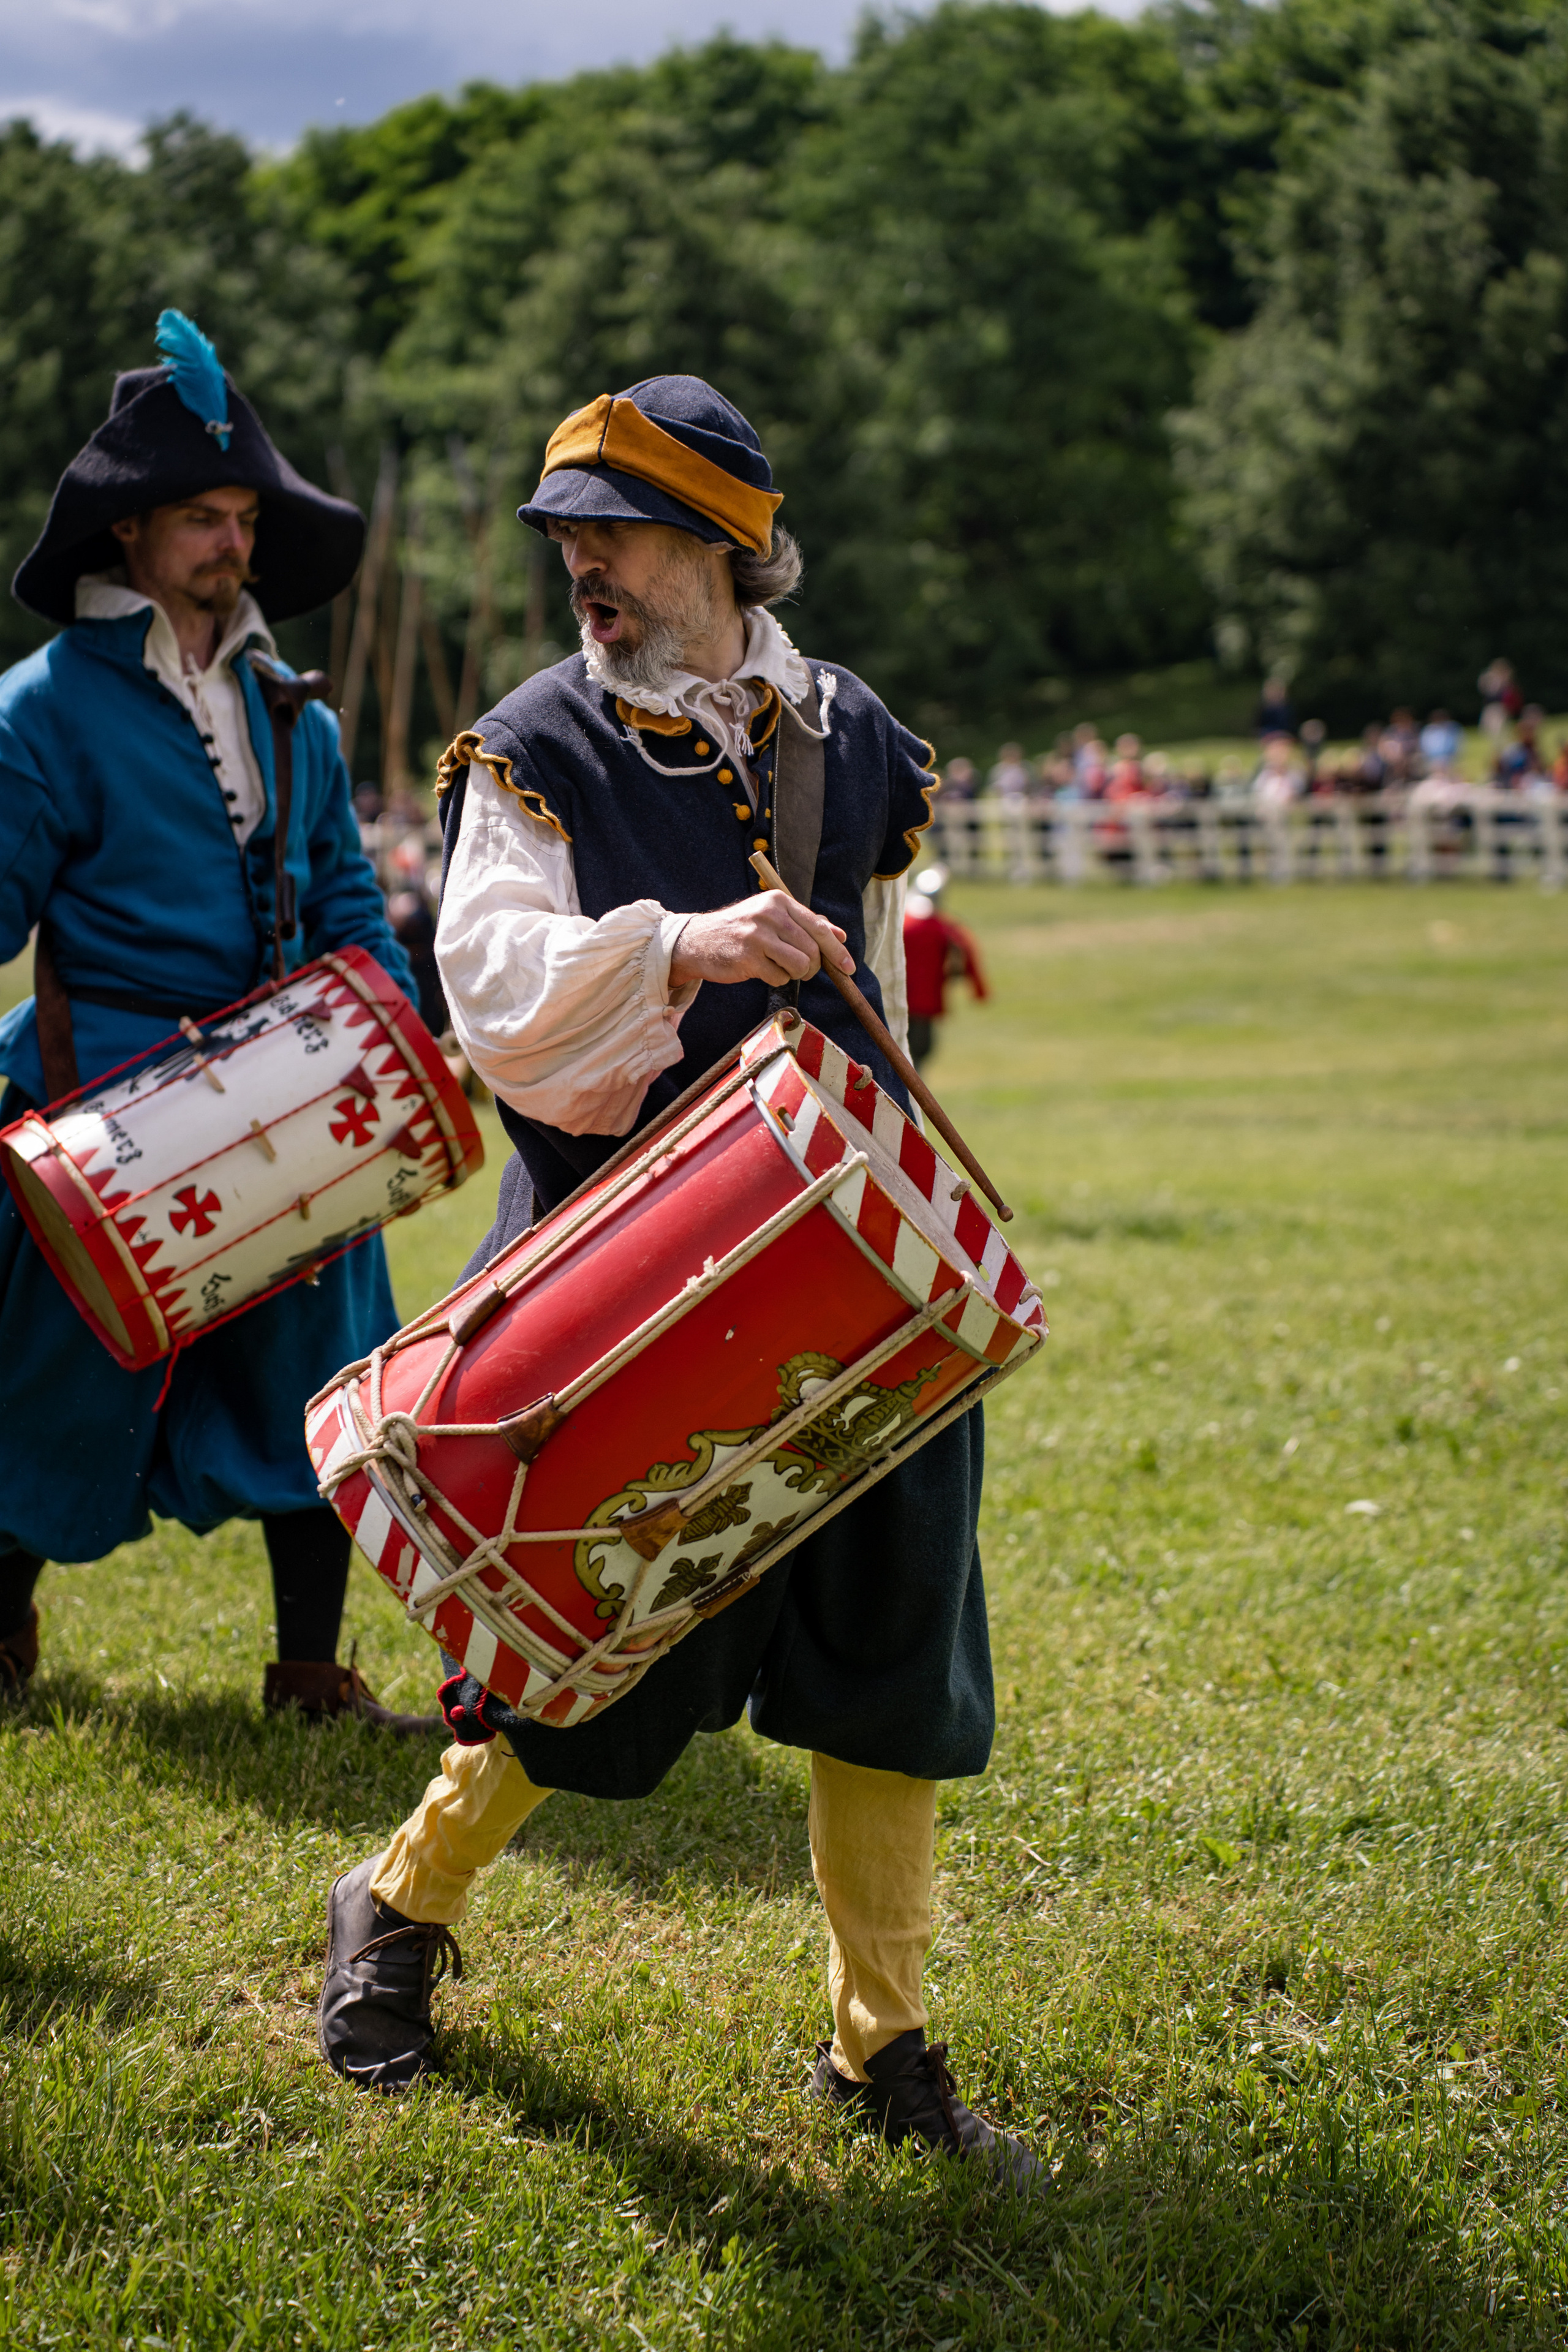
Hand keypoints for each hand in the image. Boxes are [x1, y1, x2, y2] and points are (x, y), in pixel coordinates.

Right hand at [669, 890, 853, 987]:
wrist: (697, 941)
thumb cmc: (740, 930)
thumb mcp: (771, 917)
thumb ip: (805, 924)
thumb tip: (840, 936)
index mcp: (778, 901)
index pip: (818, 927)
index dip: (837, 950)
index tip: (849, 968)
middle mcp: (769, 915)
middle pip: (812, 949)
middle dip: (813, 966)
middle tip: (802, 970)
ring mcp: (758, 936)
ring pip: (800, 965)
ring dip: (795, 974)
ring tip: (780, 967)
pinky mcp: (748, 958)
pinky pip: (780, 977)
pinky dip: (776, 979)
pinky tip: (761, 970)